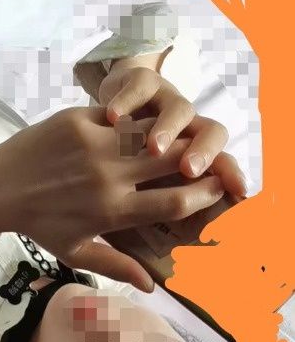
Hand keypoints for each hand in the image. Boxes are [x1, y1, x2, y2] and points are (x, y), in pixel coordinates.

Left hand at [0, 105, 226, 291]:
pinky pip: (122, 115)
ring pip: (152, 133)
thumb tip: (152, 288)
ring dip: (172, 136)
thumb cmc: (37, 223)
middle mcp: (107, 177)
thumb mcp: (75, 251)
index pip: (175, 202)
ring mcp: (93, 145)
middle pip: (174, 163)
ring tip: (181, 139)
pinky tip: (144, 123)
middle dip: (200, 160)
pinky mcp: (78, 120)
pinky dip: (136, 119)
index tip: (217, 189)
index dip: (205, 195)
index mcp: (112, 211)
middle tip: (208, 158)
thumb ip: (116, 266)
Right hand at [98, 65, 248, 199]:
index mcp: (195, 153)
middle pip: (211, 133)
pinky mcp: (143, 81)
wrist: (120, 102)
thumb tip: (165, 260)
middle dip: (203, 152)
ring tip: (154, 147)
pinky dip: (127, 100)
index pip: (220, 164)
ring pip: (179, 111)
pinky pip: (139, 88)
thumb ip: (161, 205)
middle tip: (189, 170)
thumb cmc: (130, 153)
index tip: (229, 193)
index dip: (227, 175)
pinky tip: (112, 116)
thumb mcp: (148, 178)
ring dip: (170, 128)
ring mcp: (166, 100)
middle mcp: (188, 125)